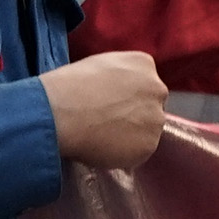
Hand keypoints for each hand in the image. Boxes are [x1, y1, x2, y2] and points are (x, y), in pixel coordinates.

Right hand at [41, 53, 167, 170]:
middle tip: (108, 122)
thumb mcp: (99, 65)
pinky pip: (139, 152)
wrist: (60, 111)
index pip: (145, 82)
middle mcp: (157, 89)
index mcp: (144, 64)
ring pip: (147, 131)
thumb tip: (118, 93)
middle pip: (151, 106)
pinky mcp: (149, 145)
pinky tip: (104, 147)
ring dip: (131, 135)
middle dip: (135, 114)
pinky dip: (124, 154)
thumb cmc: (69, 86)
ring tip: (103, 136)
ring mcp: (156, 118)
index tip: (111, 103)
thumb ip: (119, 77)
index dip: (127, 95)